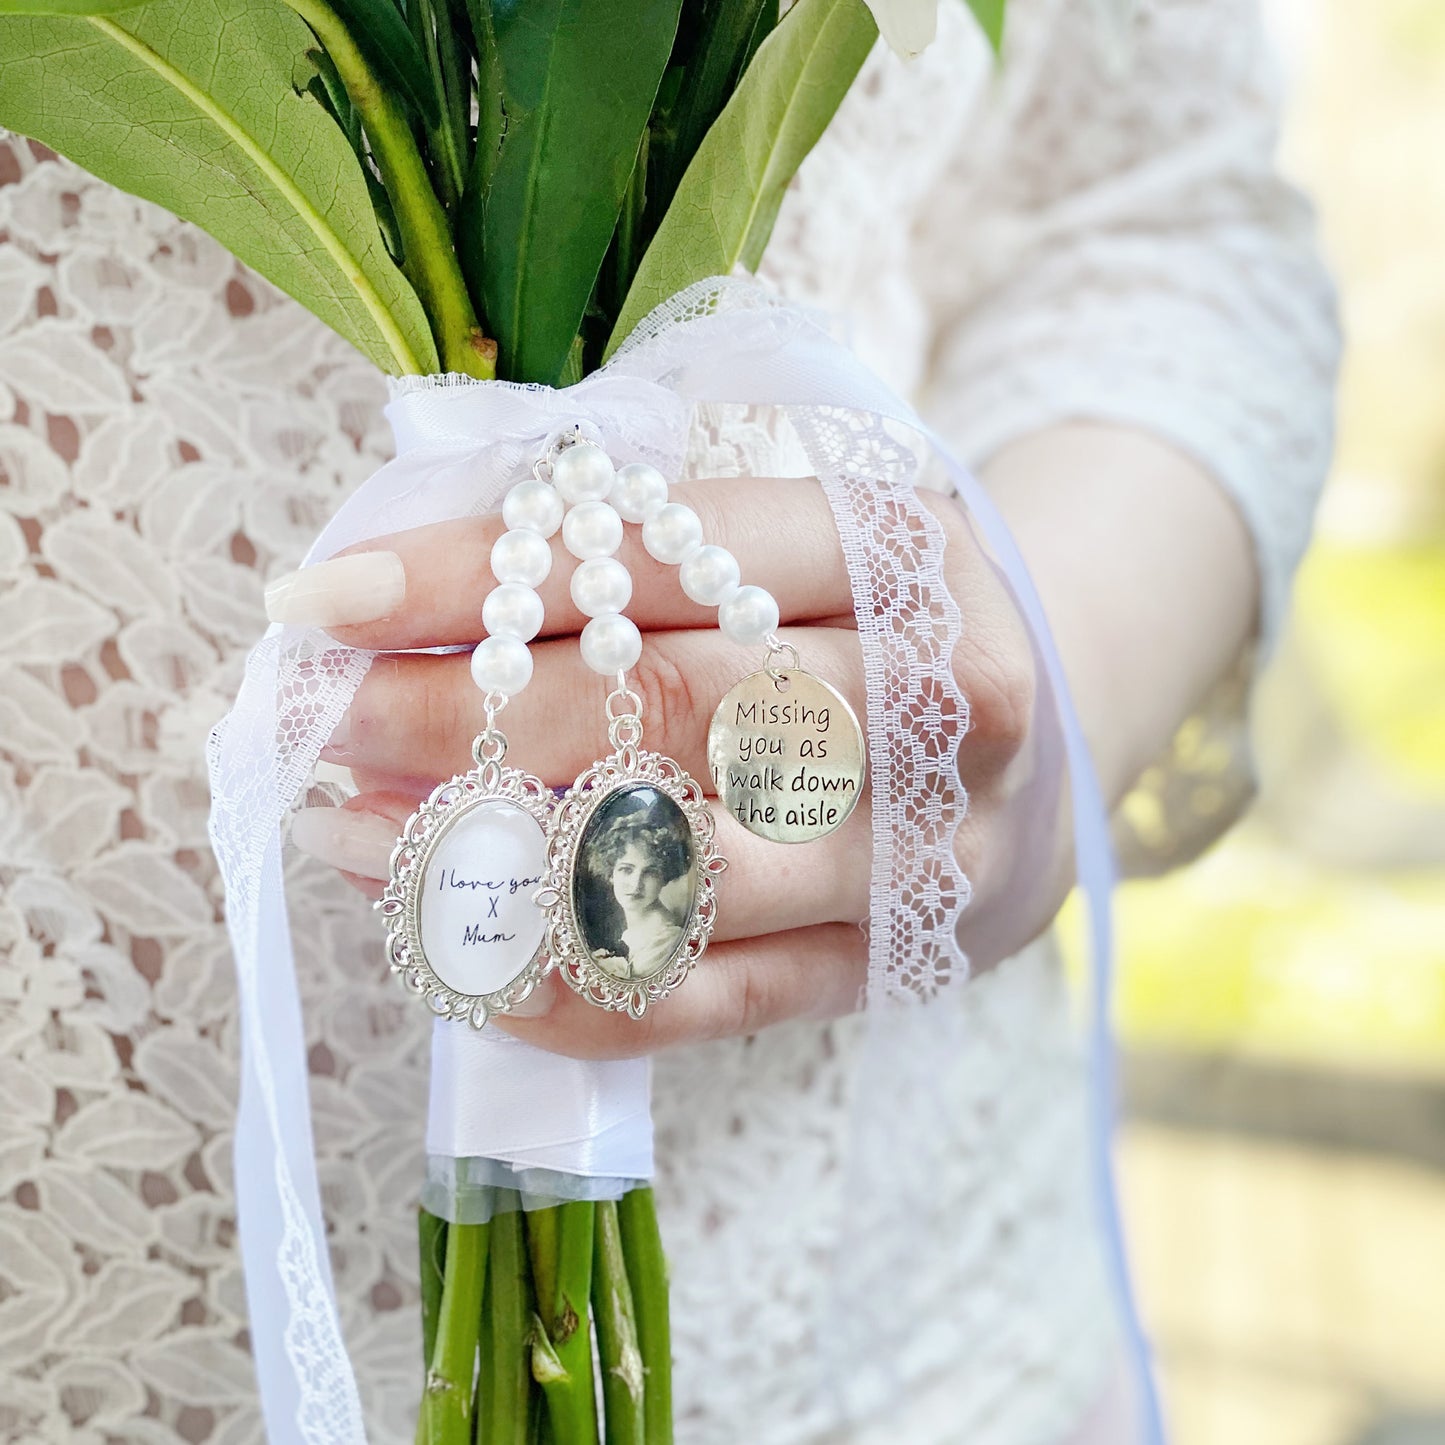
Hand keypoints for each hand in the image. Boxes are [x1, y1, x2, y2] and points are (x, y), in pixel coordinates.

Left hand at [275, 474, 1058, 1058]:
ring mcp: (925, 845)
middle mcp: (935, 694)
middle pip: (664, 711)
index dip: (479, 574)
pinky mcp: (898, 962)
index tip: (324, 599)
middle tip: (321, 724)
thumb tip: (397, 602)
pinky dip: (567, 993)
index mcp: (901, 546)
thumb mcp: (801, 532)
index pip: (659, 549)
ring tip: (361, 839)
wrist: (1049, 733)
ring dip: (490, 864)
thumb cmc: (877, 615)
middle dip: (462, 721)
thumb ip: (635, 545)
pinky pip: (708, 1003)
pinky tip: (468, 962)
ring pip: (678, 872)